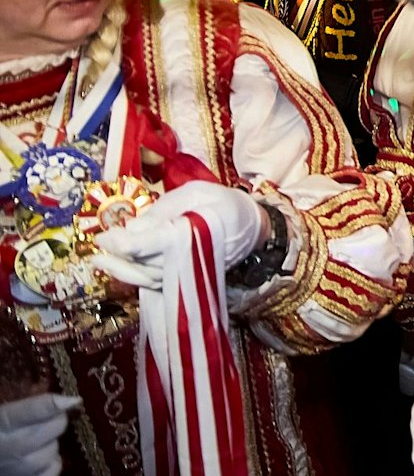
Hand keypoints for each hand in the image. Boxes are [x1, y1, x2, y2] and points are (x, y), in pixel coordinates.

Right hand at [0, 393, 80, 475]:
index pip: (22, 414)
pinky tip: (44, 458)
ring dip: (52, 445)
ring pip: (45, 458)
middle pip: (37, 437)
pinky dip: (52, 466)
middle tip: (57, 418)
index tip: (72, 401)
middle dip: (55, 424)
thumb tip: (62, 401)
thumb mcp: (1, 415)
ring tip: (44, 439)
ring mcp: (5, 475)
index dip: (47, 407)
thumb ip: (24, 409)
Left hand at [92, 181, 267, 289]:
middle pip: (145, 263)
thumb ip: (165, 208)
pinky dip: (134, 278)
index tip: (104, 237)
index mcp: (193, 233)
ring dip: (121, 271)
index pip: (151, 243)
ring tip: (99, 261)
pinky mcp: (187, 279)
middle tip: (98, 245)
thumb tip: (132, 226)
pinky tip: (119, 269)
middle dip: (118, 256)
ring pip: (147, 278)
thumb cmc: (224, 204)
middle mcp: (189, 259)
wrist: (254, 227)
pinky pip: (156, 283)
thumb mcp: (197, 192)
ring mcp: (189, 274)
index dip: (124, 243)